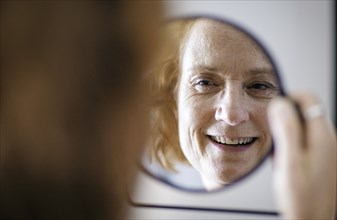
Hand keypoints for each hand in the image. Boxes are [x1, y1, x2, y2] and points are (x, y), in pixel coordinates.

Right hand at [268, 94, 335, 218]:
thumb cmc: (301, 197)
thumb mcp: (289, 162)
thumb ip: (286, 130)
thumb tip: (280, 104)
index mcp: (322, 136)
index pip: (309, 98)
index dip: (289, 98)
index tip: (274, 109)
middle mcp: (328, 139)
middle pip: (306, 110)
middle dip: (286, 116)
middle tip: (273, 134)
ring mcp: (326, 149)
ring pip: (304, 126)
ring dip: (287, 131)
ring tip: (278, 151)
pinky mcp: (321, 158)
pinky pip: (304, 140)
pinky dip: (291, 144)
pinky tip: (284, 160)